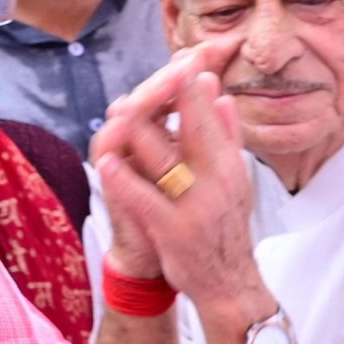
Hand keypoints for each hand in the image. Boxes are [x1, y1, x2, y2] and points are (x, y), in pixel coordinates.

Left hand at [92, 39, 266, 324]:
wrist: (230, 285)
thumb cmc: (227, 229)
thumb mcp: (237, 180)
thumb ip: (228, 137)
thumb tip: (221, 93)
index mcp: (229, 166)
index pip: (210, 115)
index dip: (193, 83)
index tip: (180, 57)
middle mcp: (216, 182)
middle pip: (190, 128)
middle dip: (168, 97)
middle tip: (146, 74)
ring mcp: (194, 206)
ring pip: (164, 160)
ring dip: (139, 132)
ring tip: (116, 110)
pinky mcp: (173, 231)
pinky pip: (146, 200)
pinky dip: (126, 180)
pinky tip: (107, 164)